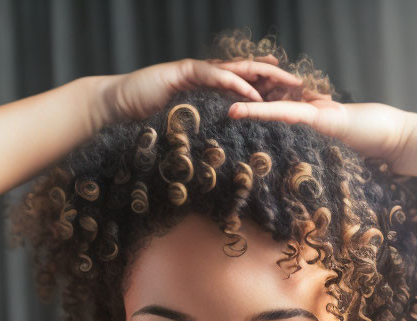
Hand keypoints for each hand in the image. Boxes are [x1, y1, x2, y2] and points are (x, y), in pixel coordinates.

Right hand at [95, 57, 302, 127]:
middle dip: (275, 77)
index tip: (291, 97)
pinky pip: (214, 75)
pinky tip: (252, 93)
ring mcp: (194, 72)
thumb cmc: (143, 121)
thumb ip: (202, 134)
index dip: (268, 88)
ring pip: (236, 69)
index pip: (243, 84)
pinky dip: (234, 83)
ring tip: (287, 83)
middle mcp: (205, 76)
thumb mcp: (182, 129)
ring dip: (263, 75)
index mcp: (207, 88)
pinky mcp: (183, 72)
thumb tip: (220, 155)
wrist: (115, 107)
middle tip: (301, 84)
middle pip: (247, 71)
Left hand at [227, 90, 416, 174]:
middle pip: (271, 108)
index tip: (231, 122)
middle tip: (214, 110)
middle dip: (245, 109)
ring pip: (274, 106)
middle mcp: (311, 115)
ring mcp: (316, 113)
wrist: (397, 140)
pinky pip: (288, 112)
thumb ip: (321, 160)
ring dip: (247, 106)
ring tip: (220, 108)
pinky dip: (265, 111)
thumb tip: (307, 185)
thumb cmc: (373, 151)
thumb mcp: (339, 158)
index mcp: (311, 126)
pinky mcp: (322, 117)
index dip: (255, 118)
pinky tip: (244, 111)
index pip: (278, 119)